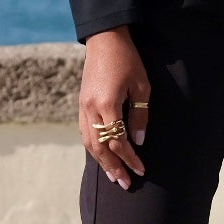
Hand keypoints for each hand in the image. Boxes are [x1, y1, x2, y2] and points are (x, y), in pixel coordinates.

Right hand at [80, 25, 150, 189]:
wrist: (105, 39)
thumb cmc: (128, 60)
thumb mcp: (142, 86)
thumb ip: (140, 116)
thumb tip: (139, 141)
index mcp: (107, 105)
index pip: (118, 142)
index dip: (130, 159)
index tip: (142, 170)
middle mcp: (91, 109)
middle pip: (100, 148)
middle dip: (113, 167)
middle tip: (126, 184)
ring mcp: (83, 107)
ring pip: (89, 143)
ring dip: (101, 161)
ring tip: (113, 176)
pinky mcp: (81, 103)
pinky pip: (84, 132)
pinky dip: (93, 148)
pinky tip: (101, 155)